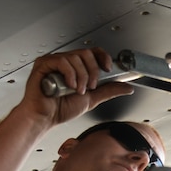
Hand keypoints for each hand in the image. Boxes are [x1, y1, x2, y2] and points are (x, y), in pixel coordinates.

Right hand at [19, 47, 134, 127]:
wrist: (44, 118)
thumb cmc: (60, 109)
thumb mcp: (91, 99)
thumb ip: (108, 91)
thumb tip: (126, 87)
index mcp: (76, 67)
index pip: (92, 52)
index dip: (102, 57)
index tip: (108, 68)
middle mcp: (65, 62)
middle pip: (86, 53)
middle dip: (93, 71)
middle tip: (90, 87)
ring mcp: (54, 61)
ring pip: (76, 57)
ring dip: (81, 76)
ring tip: (77, 90)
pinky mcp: (43, 64)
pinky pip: (62, 61)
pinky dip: (70, 74)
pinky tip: (69, 86)